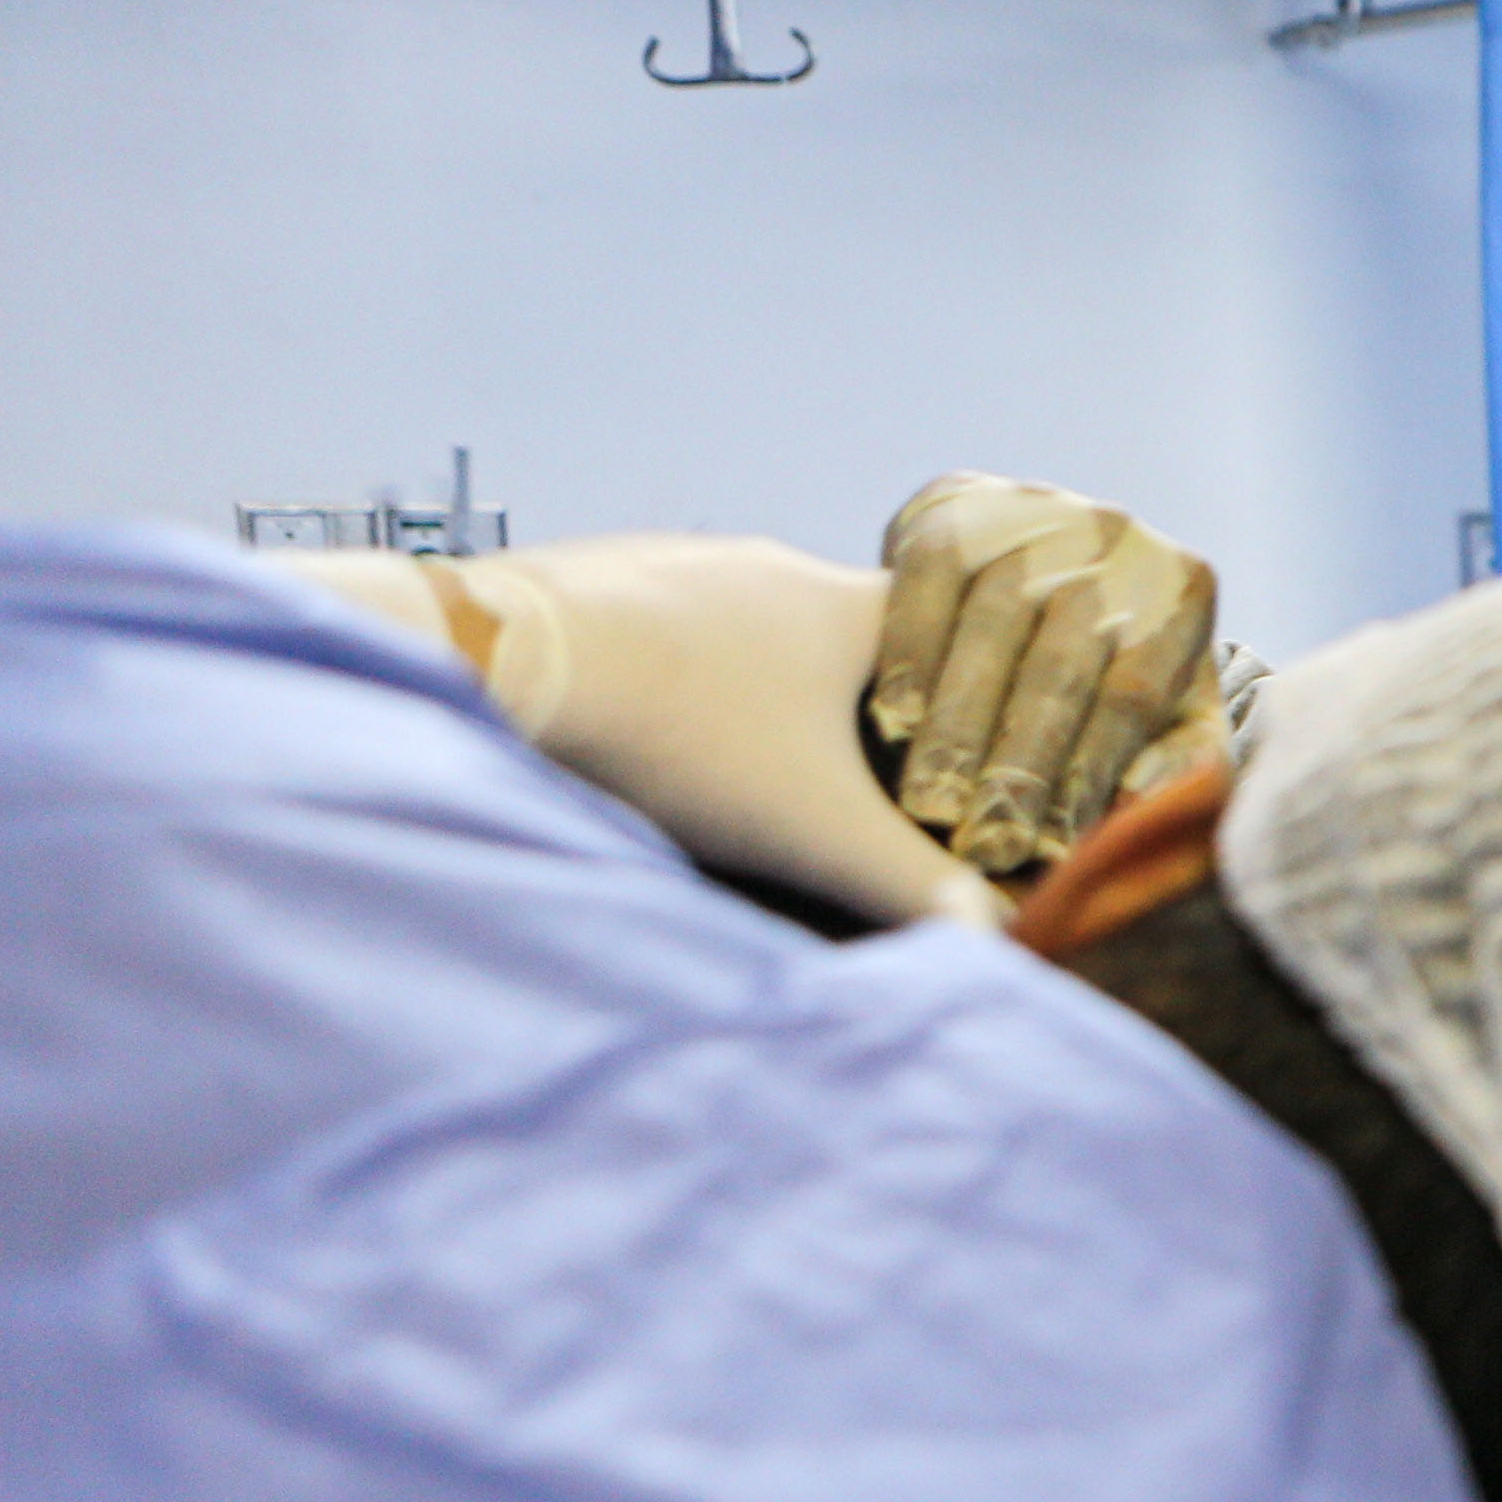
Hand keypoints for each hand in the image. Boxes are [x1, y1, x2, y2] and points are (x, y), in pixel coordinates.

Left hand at [429, 535, 1008, 931]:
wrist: (503, 658)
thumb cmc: (679, 739)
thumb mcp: (815, 832)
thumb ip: (915, 887)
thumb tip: (998, 939)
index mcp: (848, 606)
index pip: (957, 639)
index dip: (975, 708)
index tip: (967, 769)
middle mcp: (777, 565)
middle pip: (858, 641)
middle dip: (866, 717)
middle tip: (858, 792)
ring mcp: (686, 562)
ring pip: (759, 632)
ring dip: (766, 696)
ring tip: (744, 770)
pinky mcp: (606, 573)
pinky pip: (673, 627)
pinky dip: (682, 679)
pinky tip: (654, 737)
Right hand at [869, 474, 1224, 874]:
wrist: (1039, 572)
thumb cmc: (1110, 674)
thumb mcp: (1165, 716)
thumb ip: (1175, 762)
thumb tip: (1149, 805)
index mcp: (1181, 589)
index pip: (1130, 695)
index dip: (1086, 777)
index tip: (1049, 853)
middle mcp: (1116, 536)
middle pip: (1061, 664)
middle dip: (1017, 764)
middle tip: (983, 845)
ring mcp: (1033, 510)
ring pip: (990, 628)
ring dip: (956, 723)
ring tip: (928, 808)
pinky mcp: (954, 503)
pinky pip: (926, 583)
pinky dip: (909, 655)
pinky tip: (893, 723)